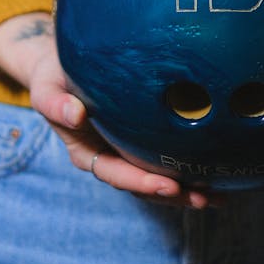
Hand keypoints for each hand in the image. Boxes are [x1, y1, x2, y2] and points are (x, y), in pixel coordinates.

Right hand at [0, 11, 221, 207]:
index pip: (116, 174)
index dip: (141, 182)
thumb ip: (55, 103)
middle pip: (143, 184)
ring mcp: (127, 151)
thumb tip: (75, 114)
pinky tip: (217, 173)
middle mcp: (109, 157)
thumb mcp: (45, 88)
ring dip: (187, 190)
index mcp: (86, 153)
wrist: (61, 65)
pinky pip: (167, 158)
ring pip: (159, 178)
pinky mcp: (143, 140)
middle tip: (202, 198)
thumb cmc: (52, 76)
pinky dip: (190, 168)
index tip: (166, 186)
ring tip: (217, 197)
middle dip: (173, 194)